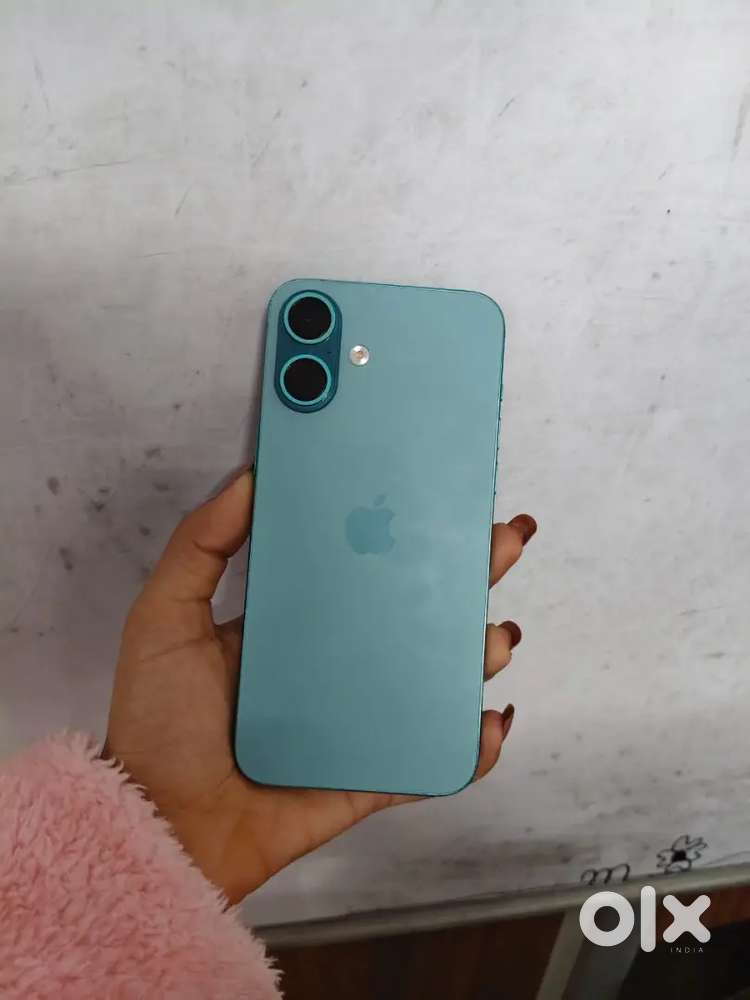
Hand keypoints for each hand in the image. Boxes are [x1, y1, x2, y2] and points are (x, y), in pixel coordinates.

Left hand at [106, 468, 535, 903]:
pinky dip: (470, 744)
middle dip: (467, 576)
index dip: (405, 532)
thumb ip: (199, 546)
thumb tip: (250, 477)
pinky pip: (430, 757)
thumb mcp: (164, 618)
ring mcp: (361, 719)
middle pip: (415, 612)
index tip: (442, 497)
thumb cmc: (160, 722)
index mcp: (297, 621)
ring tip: (496, 635)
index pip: (361, 566)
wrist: (164, 829)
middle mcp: (337, 663)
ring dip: (479, 652)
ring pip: (435, 678)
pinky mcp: (372, 772)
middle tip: (503, 543)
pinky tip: (490, 721)